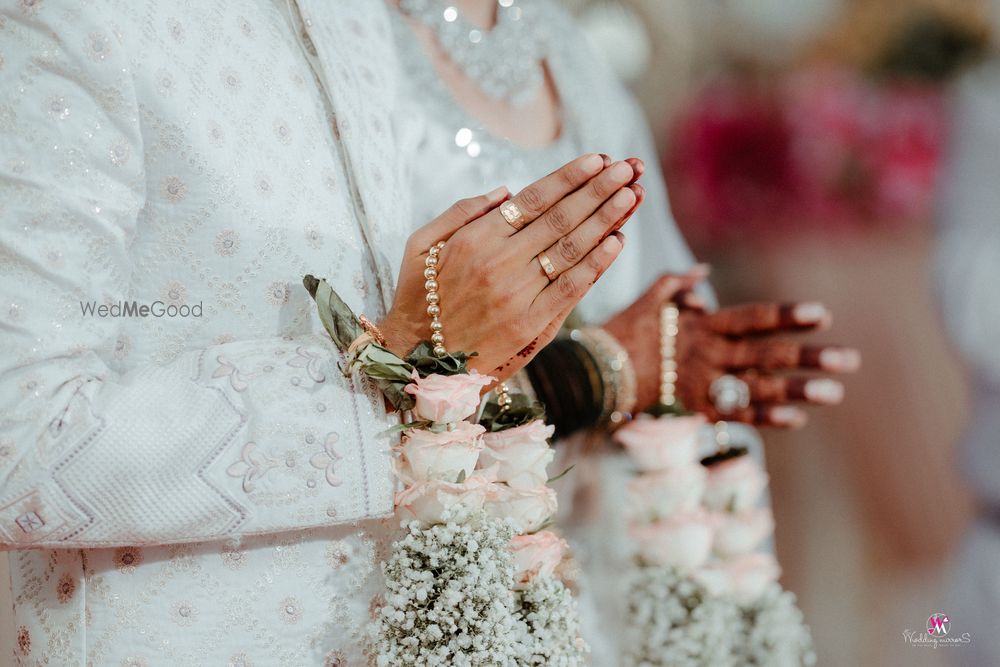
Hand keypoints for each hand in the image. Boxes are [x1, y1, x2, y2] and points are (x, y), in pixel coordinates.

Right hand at [381, 153, 644, 383]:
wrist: (417, 362)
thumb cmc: (417, 299)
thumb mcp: (421, 245)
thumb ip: (461, 212)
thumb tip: (505, 191)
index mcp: (475, 239)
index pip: (533, 199)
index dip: (569, 177)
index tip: (597, 159)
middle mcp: (500, 262)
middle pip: (560, 219)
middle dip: (598, 189)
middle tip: (627, 168)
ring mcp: (518, 294)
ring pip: (571, 249)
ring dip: (606, 219)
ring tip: (632, 195)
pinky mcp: (530, 324)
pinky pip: (571, 288)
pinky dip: (597, 264)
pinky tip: (618, 241)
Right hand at [604, 271, 860, 426]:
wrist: (596, 371)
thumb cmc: (623, 331)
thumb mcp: (649, 299)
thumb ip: (677, 283)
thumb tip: (702, 270)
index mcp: (703, 326)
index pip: (753, 319)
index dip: (786, 317)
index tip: (821, 315)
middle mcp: (710, 354)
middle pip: (766, 356)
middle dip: (809, 357)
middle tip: (849, 359)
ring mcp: (704, 384)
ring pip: (758, 388)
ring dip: (798, 391)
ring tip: (835, 393)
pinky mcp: (696, 408)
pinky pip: (735, 414)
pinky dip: (765, 416)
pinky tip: (796, 419)